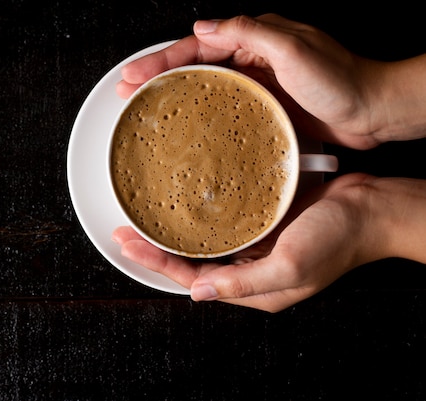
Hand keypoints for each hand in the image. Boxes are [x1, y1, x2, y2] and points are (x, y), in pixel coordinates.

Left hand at [112, 173, 394, 312]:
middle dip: (154, 249)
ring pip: (201, 241)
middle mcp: (248, 267)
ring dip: (172, 230)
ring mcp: (253, 243)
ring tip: (141, 218)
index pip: (191, 279)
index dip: (157, 263)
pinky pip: (221, 221)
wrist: (371, 207)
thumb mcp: (290, 268)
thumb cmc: (339, 238)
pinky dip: (198, 214)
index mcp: (253, 287)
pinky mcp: (261, 220)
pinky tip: (182, 201)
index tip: (128, 245)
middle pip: (190, 261)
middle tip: (123, 231)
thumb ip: (243, 282)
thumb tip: (198, 293)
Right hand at [116, 14, 385, 149]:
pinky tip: (184, 127)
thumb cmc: (341, 80)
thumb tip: (204, 25)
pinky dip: (198, 115)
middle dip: (158, 76)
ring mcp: (255, 86)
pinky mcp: (262, 109)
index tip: (134, 72)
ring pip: (203, 87)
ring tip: (144, 108)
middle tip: (127, 90)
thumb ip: (248, 32)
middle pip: (193, 65)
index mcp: (254, 39)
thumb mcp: (293, 48)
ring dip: (173, 95)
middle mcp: (251, 60)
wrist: (372, 112)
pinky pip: (222, 109)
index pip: (197, 45)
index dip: (162, 58)